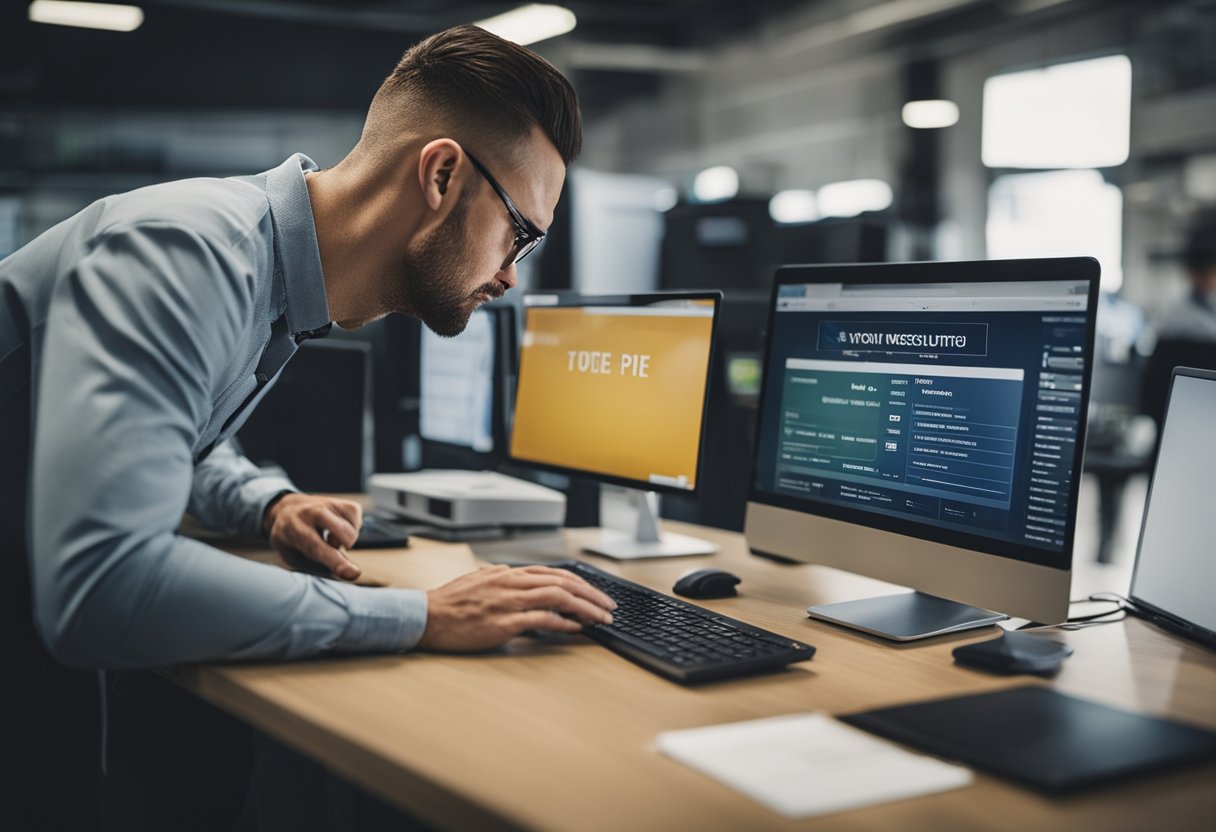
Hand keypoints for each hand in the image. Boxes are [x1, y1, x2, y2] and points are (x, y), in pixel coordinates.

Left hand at [264, 493, 362, 580]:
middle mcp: (310, 512)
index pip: (317, 548)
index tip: (354, 574)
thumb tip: (350, 573)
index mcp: (292, 529)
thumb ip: (320, 567)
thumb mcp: (295, 558)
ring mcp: (326, 504)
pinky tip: (338, 529)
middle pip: (342, 532)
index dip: (336, 562)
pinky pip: (356, 517)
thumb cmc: (292, 542)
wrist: (285, 510)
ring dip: (347, 540)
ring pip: (352, 528)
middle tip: (333, 551)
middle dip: (346, 545)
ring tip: (330, 539)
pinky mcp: (340, 501)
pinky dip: (352, 528)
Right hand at [417, 564, 616, 651]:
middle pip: (563, 583)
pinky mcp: (502, 624)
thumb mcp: (479, 579)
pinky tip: (576, 628)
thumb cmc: (450, 602)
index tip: (598, 594)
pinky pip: (540, 620)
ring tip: (601, 619)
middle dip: (592, 595)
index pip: (555, 573)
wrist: (426, 617)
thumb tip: (516, 573)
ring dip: (585, 608)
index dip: (581, 583)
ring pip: (557, 598)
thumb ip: (500, 575)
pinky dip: (562, 623)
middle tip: (610, 607)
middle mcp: (512, 583)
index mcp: (509, 574)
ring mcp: (508, 603)